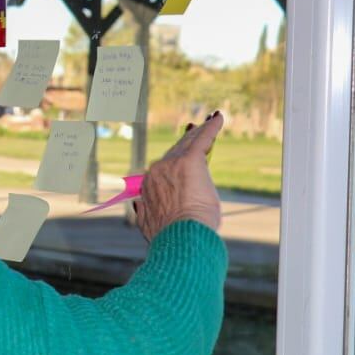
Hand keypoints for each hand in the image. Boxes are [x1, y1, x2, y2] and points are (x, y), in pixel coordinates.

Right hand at [132, 112, 222, 240]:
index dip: (176, 160)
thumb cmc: (170, 235)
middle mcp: (158, 170)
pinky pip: (203, 140)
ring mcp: (174, 164)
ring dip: (201, 132)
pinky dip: (211, 128)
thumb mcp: (149, 223)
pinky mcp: (191, 161)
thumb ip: (143, 211)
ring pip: (189, 143)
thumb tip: (136, 202)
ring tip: (209, 122)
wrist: (181, 236)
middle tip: (196, 129)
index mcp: (148, 184)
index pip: (165, 168)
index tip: (182, 156)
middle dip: (188, 139)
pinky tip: (218, 118)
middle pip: (176, 150)